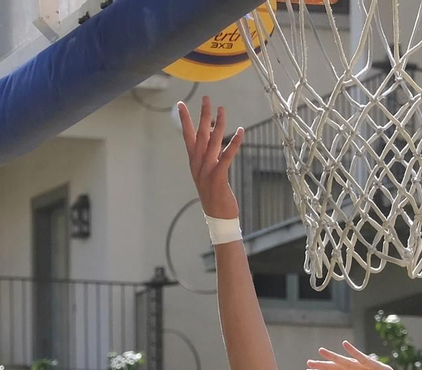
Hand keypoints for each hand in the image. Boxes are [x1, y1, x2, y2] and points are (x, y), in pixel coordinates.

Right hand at [177, 96, 243, 220]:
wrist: (218, 218)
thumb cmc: (215, 196)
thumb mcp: (209, 174)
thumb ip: (210, 158)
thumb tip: (214, 139)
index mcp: (194, 163)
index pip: (187, 137)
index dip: (184, 120)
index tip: (181, 104)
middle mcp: (198, 165)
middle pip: (200, 135)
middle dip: (203, 115)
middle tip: (207, 98)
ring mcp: (207, 171)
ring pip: (212, 142)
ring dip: (218, 124)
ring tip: (223, 109)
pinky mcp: (219, 177)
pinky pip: (227, 156)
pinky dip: (234, 143)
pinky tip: (240, 132)